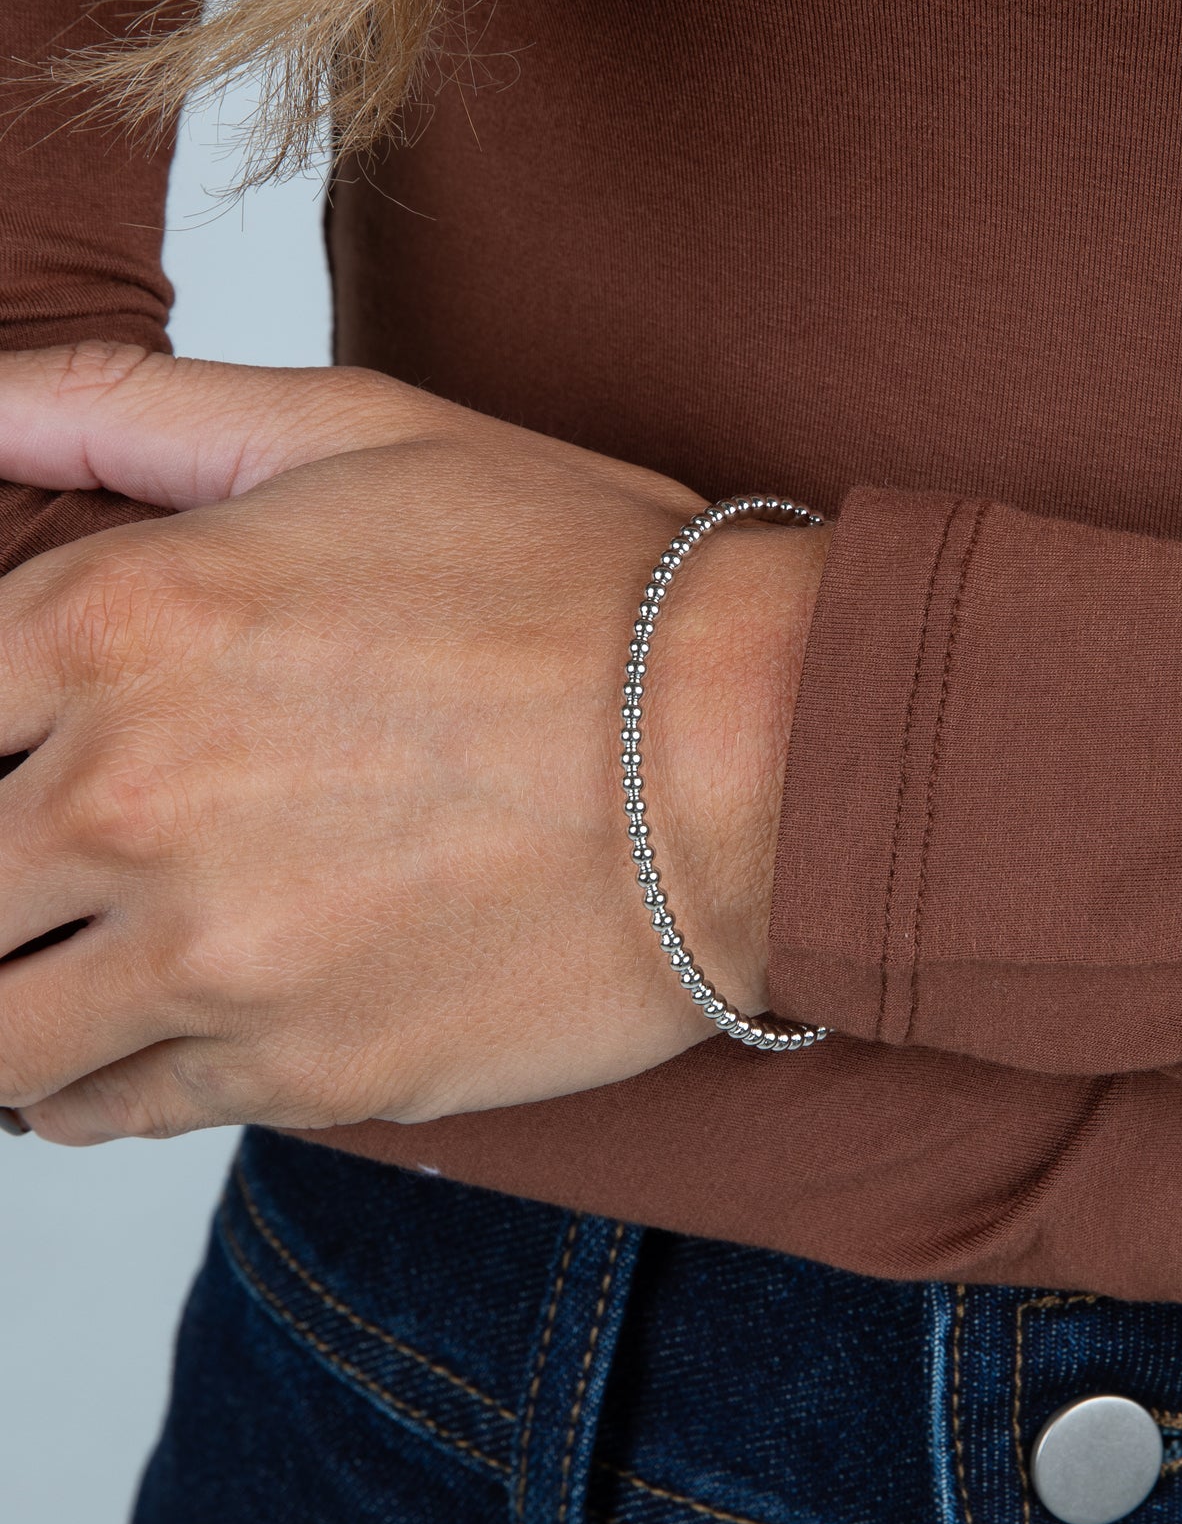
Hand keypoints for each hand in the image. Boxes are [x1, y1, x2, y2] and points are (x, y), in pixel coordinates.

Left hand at [0, 345, 830, 1141]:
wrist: (764, 753)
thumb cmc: (582, 583)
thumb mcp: (357, 433)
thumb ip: (125, 410)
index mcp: (118, 618)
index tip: (20, 771)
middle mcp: (129, 795)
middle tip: (40, 871)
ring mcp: (210, 954)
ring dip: (9, 1001)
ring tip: (58, 969)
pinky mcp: (297, 1072)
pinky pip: (101, 1114)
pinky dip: (86, 1087)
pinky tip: (137, 1032)